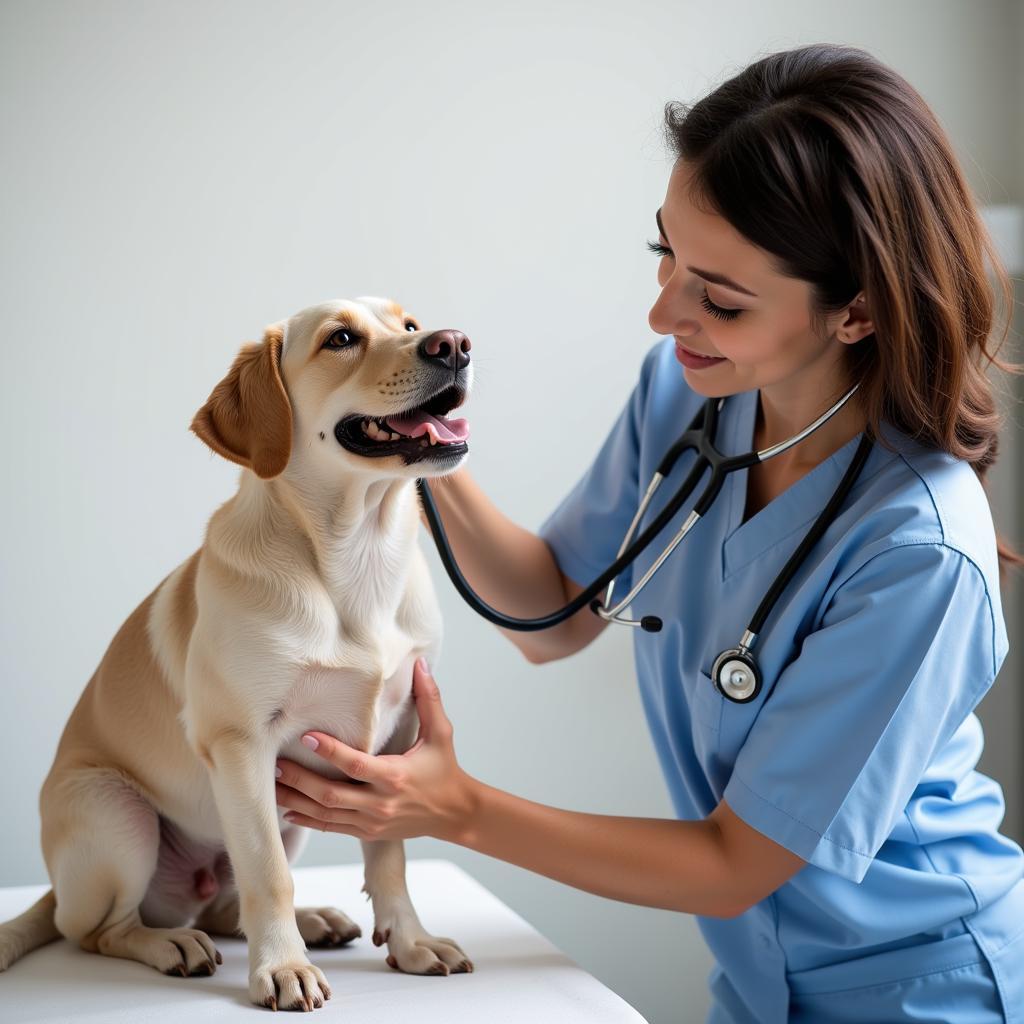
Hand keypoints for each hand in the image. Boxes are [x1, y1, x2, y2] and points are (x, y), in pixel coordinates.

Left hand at [274, 658, 476, 843]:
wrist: (455, 813)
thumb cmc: (445, 769)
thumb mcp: (441, 733)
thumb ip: (429, 699)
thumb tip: (421, 664)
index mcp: (396, 776)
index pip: (356, 765)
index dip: (330, 752)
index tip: (307, 737)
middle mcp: (381, 802)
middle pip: (332, 794)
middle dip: (300, 780)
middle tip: (275, 764)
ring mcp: (372, 820)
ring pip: (326, 814)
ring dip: (297, 800)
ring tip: (272, 786)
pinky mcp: (368, 832)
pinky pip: (332, 828)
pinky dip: (308, 819)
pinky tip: (289, 809)